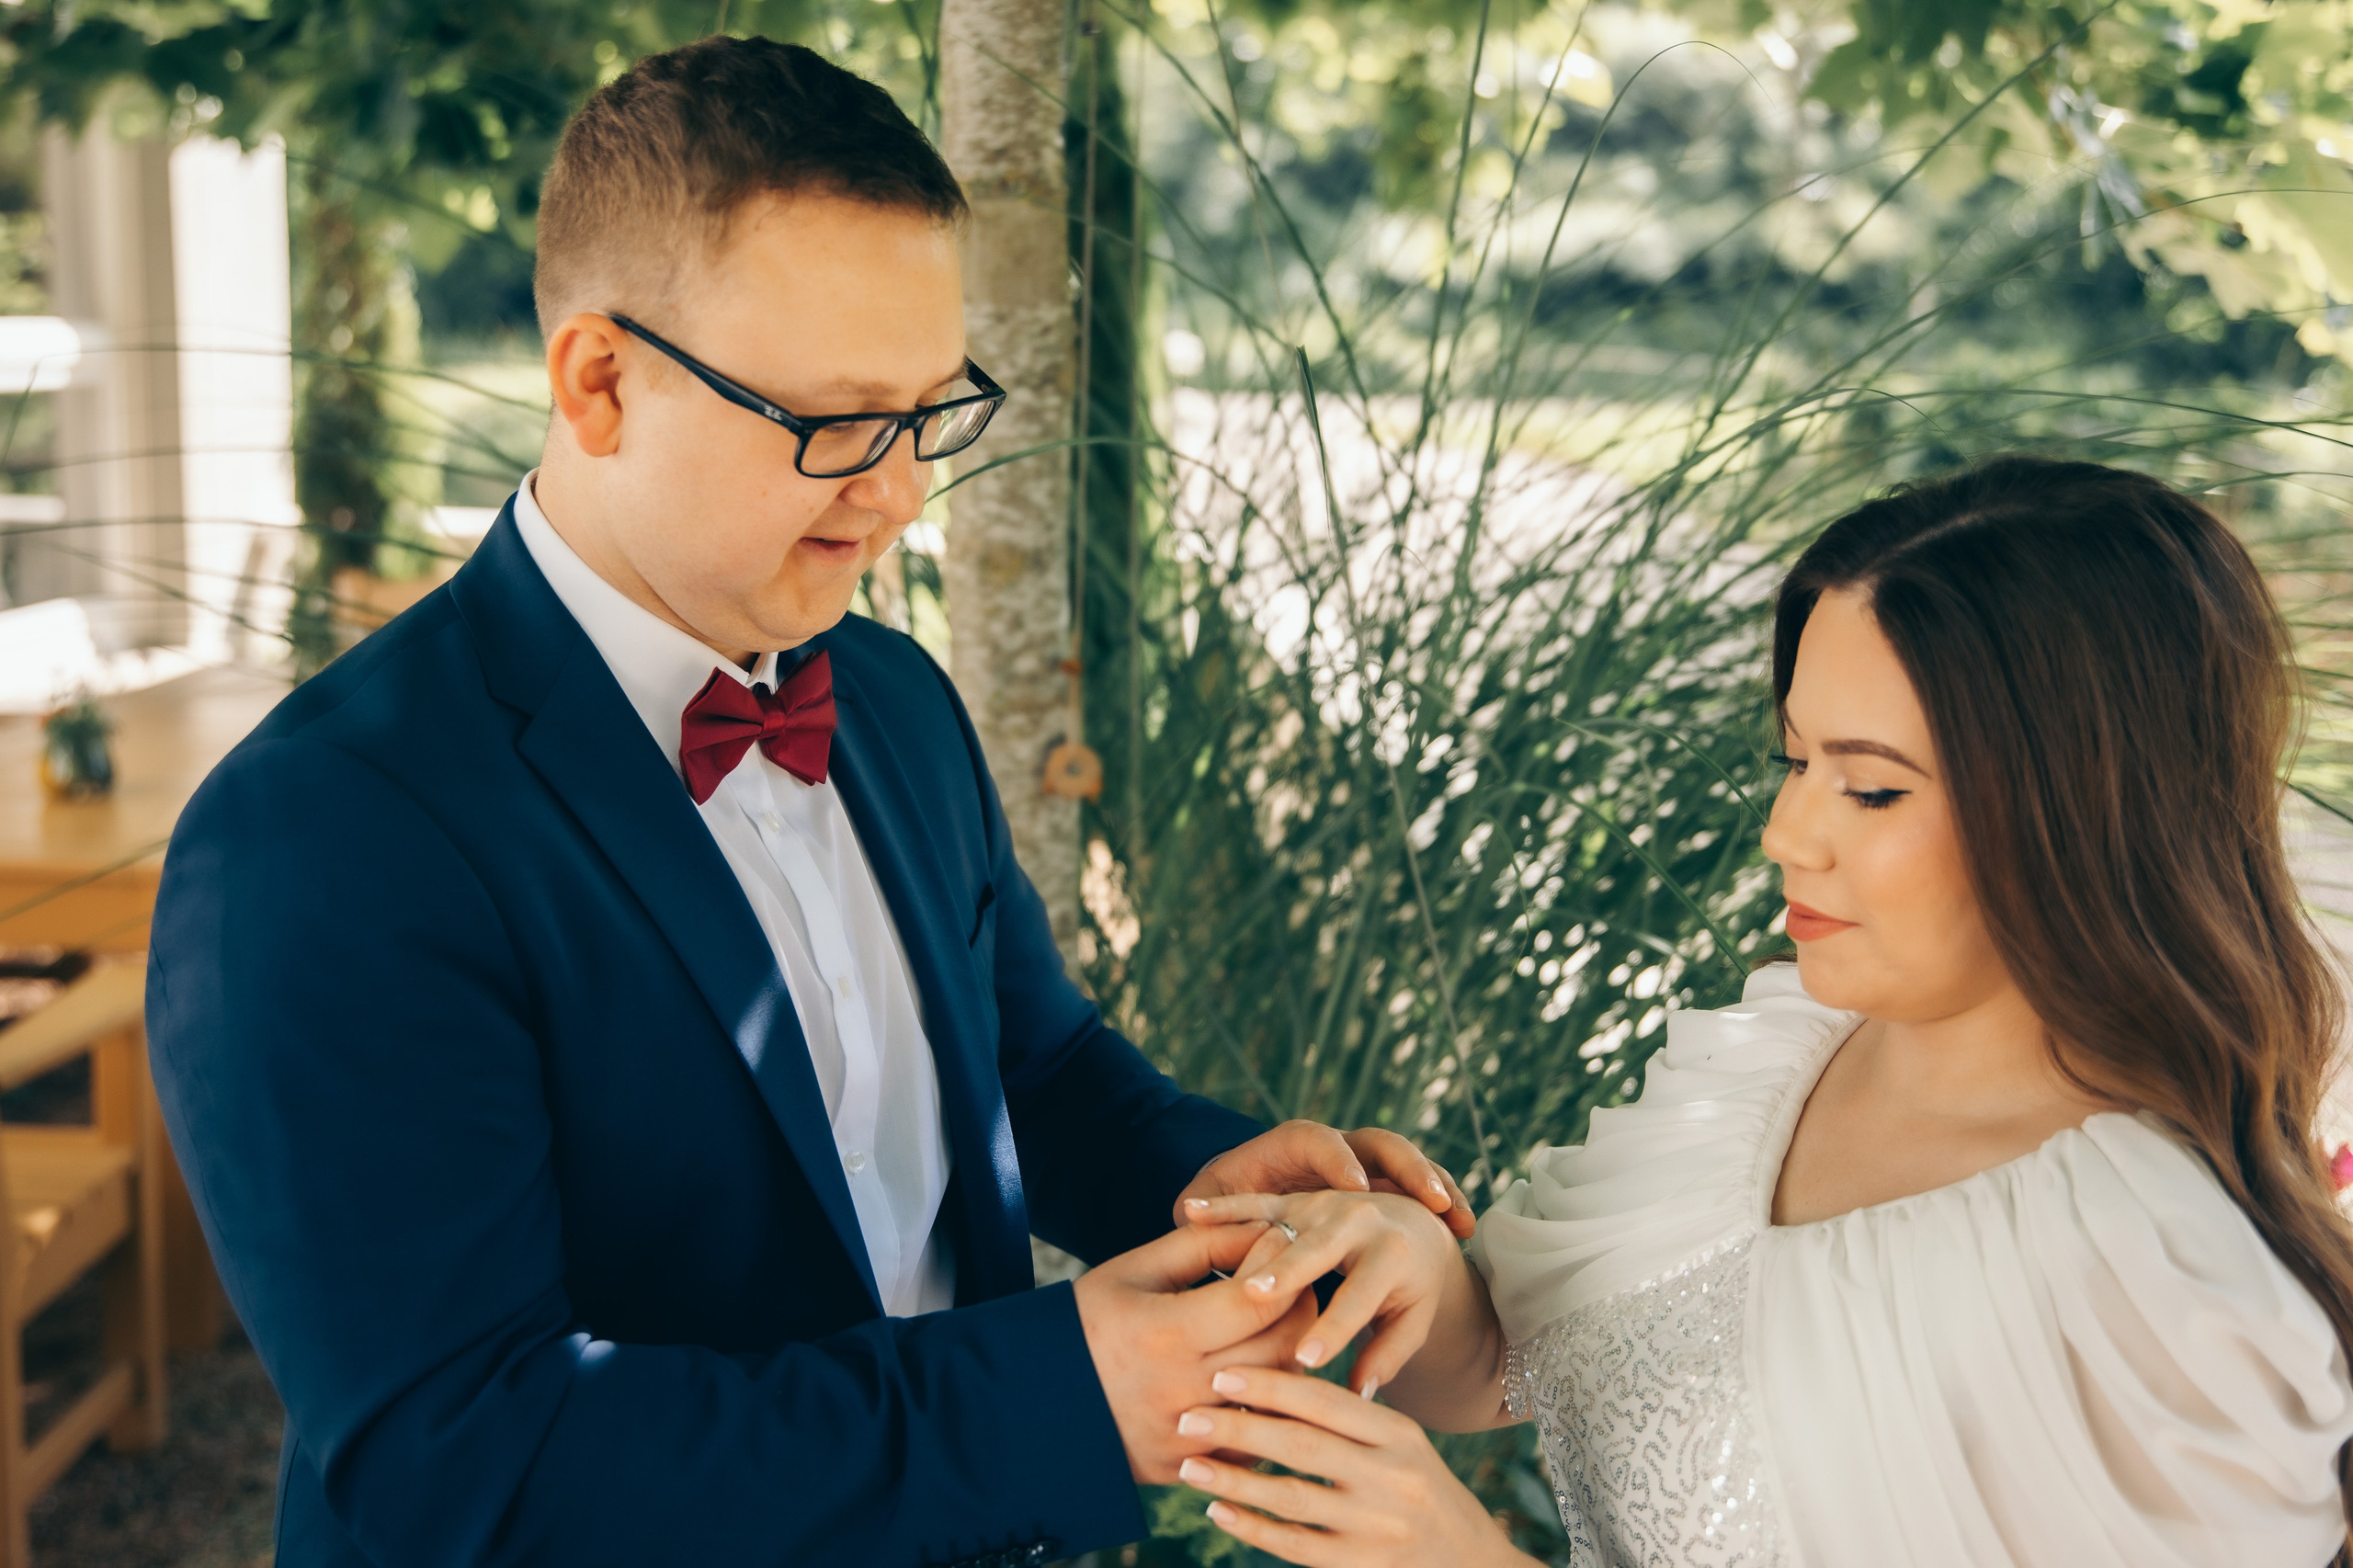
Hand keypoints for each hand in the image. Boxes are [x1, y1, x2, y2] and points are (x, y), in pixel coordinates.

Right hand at [1072, 1222, 1317, 1483]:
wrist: (1032, 1399)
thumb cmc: (1087, 1321)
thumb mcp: (1136, 1270)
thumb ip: (1204, 1245)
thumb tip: (1267, 1230)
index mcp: (1164, 1333)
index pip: (1259, 1299)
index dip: (1284, 1270)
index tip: (1285, 1251)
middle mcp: (1179, 1390)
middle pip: (1280, 1348)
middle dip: (1300, 1311)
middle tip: (1297, 1289)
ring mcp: (1183, 1437)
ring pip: (1276, 1398)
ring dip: (1291, 1360)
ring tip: (1279, 1330)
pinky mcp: (1185, 1467)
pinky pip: (1253, 1441)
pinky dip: (1267, 1411)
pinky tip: (1259, 1380)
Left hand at [1175, 1367, 1538, 1567]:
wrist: (1474, 1564)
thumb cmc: (1423, 1494)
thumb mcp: (1404, 1447)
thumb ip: (1351, 1422)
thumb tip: (1269, 1389)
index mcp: (1398, 1434)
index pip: (1324, 1401)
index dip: (1269, 1385)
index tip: (1220, 1374)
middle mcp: (1392, 1476)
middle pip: (1301, 1444)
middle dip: (1239, 1427)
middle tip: (1188, 1416)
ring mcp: (1377, 1526)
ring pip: (1291, 1496)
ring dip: (1233, 1479)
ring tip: (1189, 1465)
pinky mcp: (1363, 1566)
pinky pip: (1295, 1545)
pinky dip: (1252, 1526)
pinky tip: (1219, 1510)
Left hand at [1177, 1121, 1474, 1239]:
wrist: (1254, 1196)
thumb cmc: (1228, 1204)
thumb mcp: (1210, 1202)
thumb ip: (1206, 1208)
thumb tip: (1189, 1214)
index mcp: (1291, 1143)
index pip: (1317, 1139)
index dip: (1337, 1160)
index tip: (1356, 1186)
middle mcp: (1335, 1146)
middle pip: (1377, 1141)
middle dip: (1406, 1167)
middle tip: (1430, 1199)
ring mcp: (1367, 1162)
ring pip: (1409, 1160)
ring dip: (1436, 1184)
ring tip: (1459, 1218)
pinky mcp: (1386, 1185)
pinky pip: (1423, 1185)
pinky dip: (1447, 1201)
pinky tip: (1466, 1228)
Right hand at [1182, 1190, 1458, 1395]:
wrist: (1416, 1222)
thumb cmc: (1413, 1286)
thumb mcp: (1414, 1318)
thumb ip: (1388, 1355)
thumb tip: (1359, 1397)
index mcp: (1393, 1252)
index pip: (1359, 1296)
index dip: (1333, 1328)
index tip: (1304, 1360)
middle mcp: (1359, 1218)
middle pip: (1318, 1249)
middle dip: (1286, 1272)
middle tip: (1254, 1297)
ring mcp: (1323, 1202)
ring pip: (1282, 1224)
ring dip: (1249, 1242)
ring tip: (1218, 1259)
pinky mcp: (1297, 1197)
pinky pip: (1257, 1201)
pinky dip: (1225, 1205)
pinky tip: (1190, 1212)